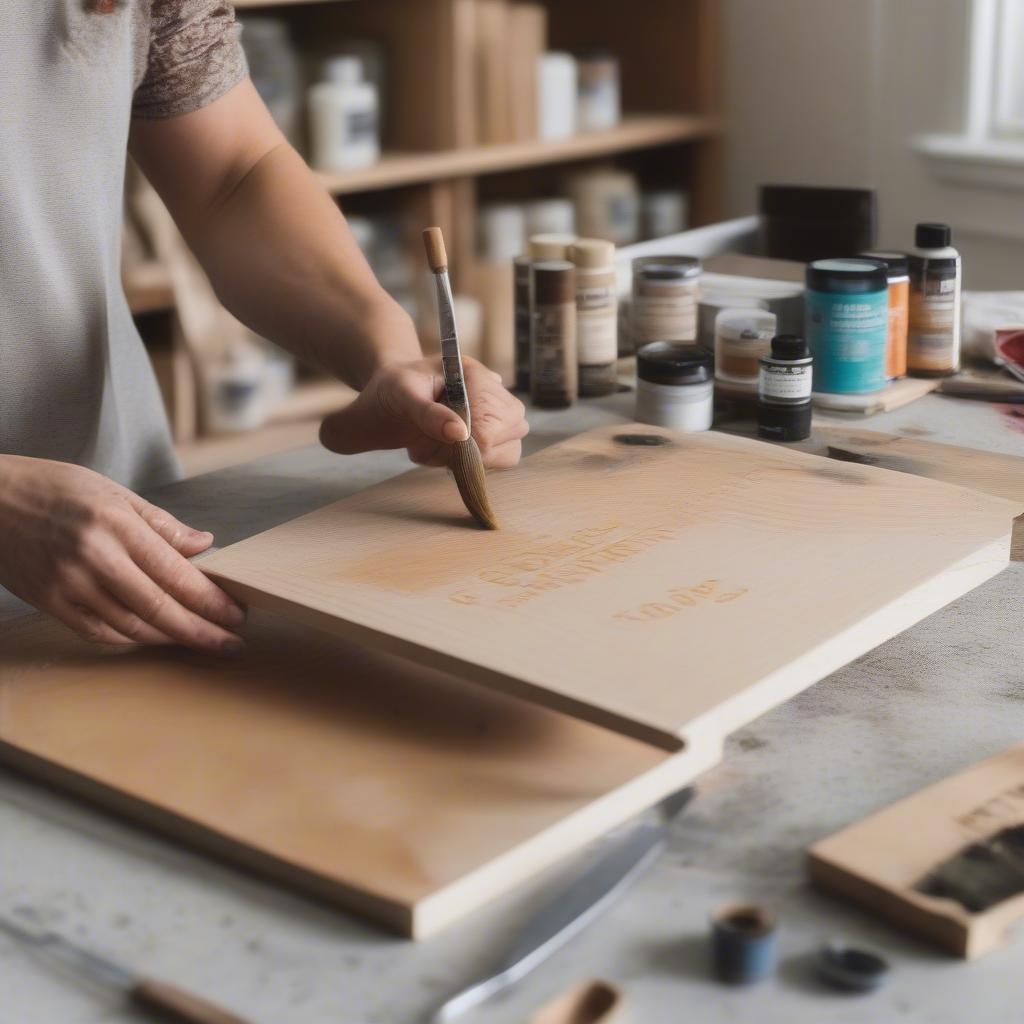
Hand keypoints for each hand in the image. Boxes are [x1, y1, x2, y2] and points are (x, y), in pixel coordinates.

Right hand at [0, 456, 244, 650]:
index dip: (210, 600)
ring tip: (200, 641)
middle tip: (230, 643)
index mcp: (116, 524)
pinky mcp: (50, 602)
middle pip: (159, 607)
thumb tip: (204, 545)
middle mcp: (93, 557)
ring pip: (132, 626)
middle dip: (201, 630)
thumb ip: (162, 524)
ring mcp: (68, 584)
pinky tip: (155, 637)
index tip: (236, 614)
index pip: (176, 573)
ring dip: (171, 638)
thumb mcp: (113, 492)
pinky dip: (132, 639)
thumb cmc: (52, 488)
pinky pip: (99, 632)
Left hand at [319, 355, 528, 467]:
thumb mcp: (400, 396)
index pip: (492, 415)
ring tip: (435, 446)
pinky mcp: (497, 431)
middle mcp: (493, 389)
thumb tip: (460, 434)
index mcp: (471, 373)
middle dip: (468, 449)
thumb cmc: (391, 391)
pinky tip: (446, 451)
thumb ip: (427, 414)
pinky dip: (475, 464)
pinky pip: (501, 457)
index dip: (471, 438)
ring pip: (509, 449)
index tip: (435, 440)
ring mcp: (499, 411)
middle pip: (508, 431)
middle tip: (428, 442)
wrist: (388, 396)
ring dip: (472, 459)